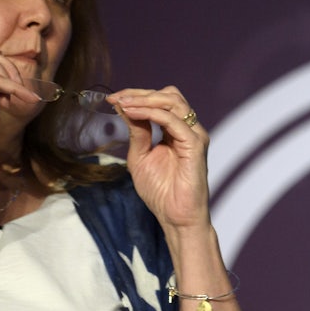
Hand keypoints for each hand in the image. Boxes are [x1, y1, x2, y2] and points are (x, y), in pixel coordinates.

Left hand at [111, 86, 210, 229]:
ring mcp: (194, 135)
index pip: (161, 101)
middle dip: (141, 93)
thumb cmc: (161, 192)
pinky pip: (173, 121)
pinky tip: (133, 114)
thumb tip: (125, 107)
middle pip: (169, 95)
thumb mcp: (140, 157)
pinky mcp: (195, 145)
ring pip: (173, 102)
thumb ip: (137, 133)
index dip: (137, 96)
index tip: (113, 98)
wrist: (175, 217)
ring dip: (145, 100)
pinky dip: (151, 113)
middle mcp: (188, 129)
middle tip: (117, 98)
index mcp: (177, 131)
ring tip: (123, 104)